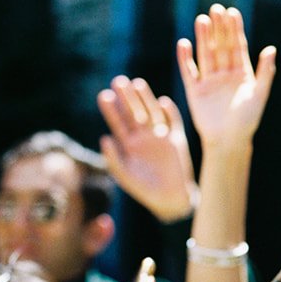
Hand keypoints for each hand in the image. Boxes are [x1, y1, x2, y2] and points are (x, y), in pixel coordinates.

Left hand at [98, 77, 197, 221]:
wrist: (170, 200)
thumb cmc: (144, 190)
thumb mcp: (125, 177)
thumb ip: (113, 160)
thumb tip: (104, 138)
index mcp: (128, 144)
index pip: (117, 122)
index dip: (111, 109)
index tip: (104, 96)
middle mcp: (143, 137)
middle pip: (133, 112)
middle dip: (126, 97)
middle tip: (118, 81)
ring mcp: (160, 136)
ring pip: (152, 112)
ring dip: (146, 98)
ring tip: (138, 84)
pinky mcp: (176, 139)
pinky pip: (173, 122)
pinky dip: (170, 112)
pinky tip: (163, 102)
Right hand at [177, 5, 276, 150]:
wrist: (228, 142)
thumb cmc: (247, 121)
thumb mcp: (259, 95)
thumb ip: (265, 72)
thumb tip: (271, 49)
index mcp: (242, 74)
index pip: (238, 46)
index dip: (235, 29)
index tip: (232, 12)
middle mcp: (225, 74)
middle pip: (221, 46)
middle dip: (219, 28)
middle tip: (216, 9)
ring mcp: (209, 81)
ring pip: (205, 54)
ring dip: (203, 37)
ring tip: (202, 19)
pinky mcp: (195, 91)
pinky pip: (189, 71)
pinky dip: (185, 58)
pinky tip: (184, 43)